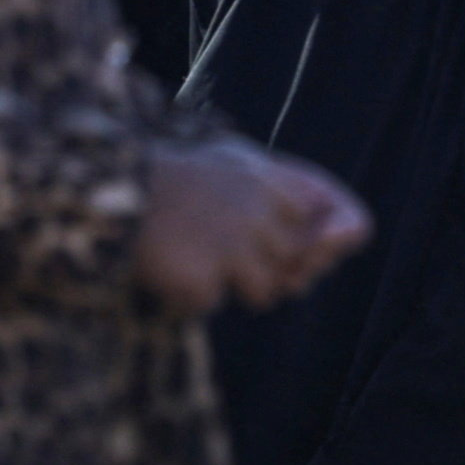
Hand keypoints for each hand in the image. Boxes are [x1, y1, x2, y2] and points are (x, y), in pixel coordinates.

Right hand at [141, 137, 370, 313]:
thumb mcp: (235, 161)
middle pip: (301, 262)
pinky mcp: (202, 279)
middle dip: (276, 266)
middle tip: (232, 251)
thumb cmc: (178, 177)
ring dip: (235, 284)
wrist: (107, 189)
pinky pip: (211, 303)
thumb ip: (295, 193)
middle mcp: (259, 211)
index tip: (291, 239)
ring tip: (200, 255)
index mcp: (272, 179)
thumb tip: (358, 233)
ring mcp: (231, 247)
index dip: (319, 238)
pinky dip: (189, 294)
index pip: (337, 218)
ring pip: (267, 292)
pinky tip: (169, 267)